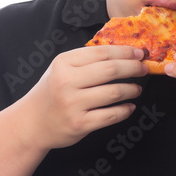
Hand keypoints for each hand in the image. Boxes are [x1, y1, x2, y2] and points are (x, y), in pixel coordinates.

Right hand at [18, 46, 146, 150]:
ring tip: (137, 89)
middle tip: (144, 69)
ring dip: (131, 90)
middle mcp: (67, 81)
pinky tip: (129, 107)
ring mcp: (73, 104)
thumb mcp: (62, 69)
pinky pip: (111, 115)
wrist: (32, 122)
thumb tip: (123, 53)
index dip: (125, 51)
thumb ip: (86, 60)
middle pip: (111, 70)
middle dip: (133, 68)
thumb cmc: (52, 92)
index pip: (102, 52)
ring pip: (114, 92)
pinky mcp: (79, 124)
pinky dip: (125, 110)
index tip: (139, 53)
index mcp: (64, 63)